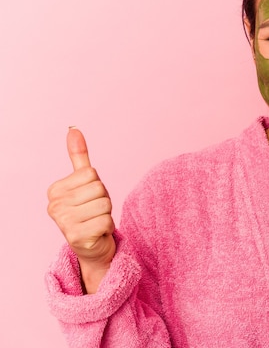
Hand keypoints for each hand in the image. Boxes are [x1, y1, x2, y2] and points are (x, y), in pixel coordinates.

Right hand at [47, 127, 115, 292]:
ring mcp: (63, 223)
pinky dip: (108, 227)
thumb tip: (73, 129)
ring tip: (96, 222)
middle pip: (99, 188)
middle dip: (104, 200)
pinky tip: (98, 233)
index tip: (89, 199)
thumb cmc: (90, 211)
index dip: (97, 186)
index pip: (91, 173)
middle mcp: (54, 206)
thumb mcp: (85, 182)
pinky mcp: (76, 237)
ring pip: (104, 204)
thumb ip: (79, 157)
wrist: (93, 246)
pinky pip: (107, 221)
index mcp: (54, 190)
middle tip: (95, 212)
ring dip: (107, 214)